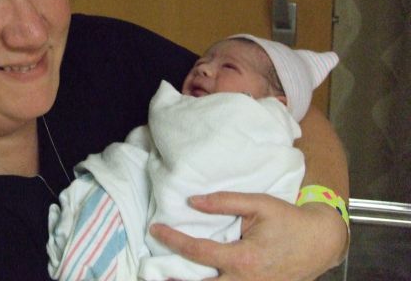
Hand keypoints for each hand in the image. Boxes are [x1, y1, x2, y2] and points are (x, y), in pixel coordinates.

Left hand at [149, 191, 347, 280]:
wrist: (321, 242)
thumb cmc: (289, 220)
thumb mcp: (258, 204)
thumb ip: (224, 202)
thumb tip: (192, 202)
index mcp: (243, 258)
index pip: (197, 252)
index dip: (173, 240)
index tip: (156, 229)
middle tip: (153, 271)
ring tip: (169, 279)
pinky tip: (199, 279)